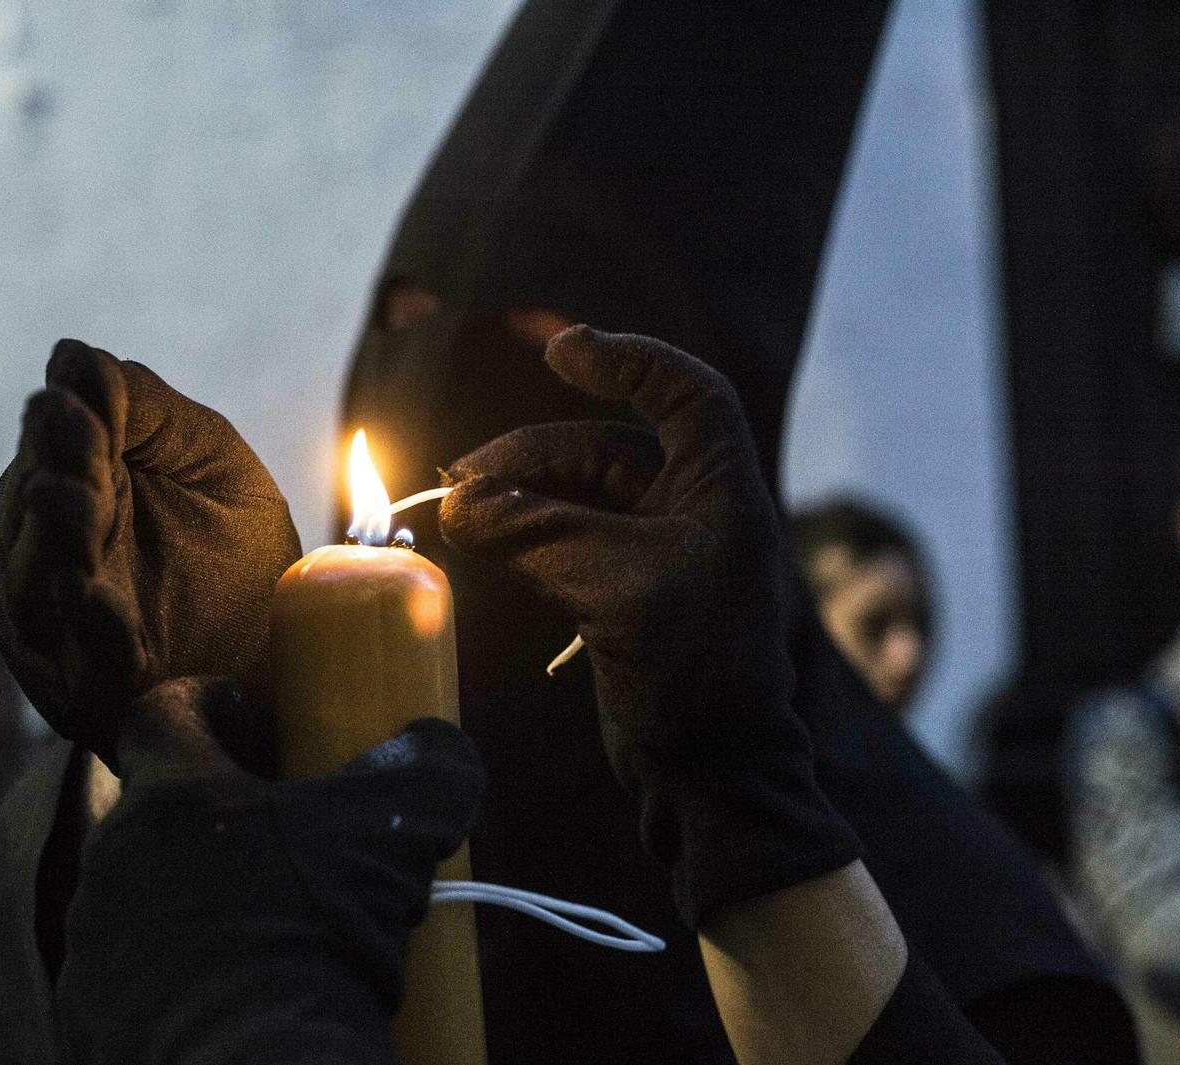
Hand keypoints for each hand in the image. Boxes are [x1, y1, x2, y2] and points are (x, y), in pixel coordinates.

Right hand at [0, 339, 301, 765]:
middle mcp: (52, 562)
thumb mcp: (209, 459)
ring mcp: (66, 635)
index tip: (83, 397)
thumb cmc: (241, 550)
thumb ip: (147, 407)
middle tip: (75, 431)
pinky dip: (87, 633)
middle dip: (59, 470)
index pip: (53, 451)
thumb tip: (70, 357)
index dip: (68, 425)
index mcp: (73, 495)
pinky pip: (82, 668)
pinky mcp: (98, 699)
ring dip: (59, 541)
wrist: (300, 652)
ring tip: (74, 499)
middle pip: (38, 514)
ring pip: (41, 587)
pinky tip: (90, 595)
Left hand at [55, 677, 484, 1063]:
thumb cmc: (316, 937)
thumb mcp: (393, 836)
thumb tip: (443, 747)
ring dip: (205, 899)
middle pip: (161, 811)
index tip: (259, 726)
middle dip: (225, 819)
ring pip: (150, 894)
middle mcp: (113, 860)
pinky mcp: (96, 1017)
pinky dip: (185, 975)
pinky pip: (140, 975)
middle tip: (296, 843)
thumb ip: (426, 770)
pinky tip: (248, 992)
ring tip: (279, 930)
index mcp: (168, 795)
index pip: (161, 712)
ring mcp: (97, 944)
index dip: (211, 707)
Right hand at [439, 324, 857, 926]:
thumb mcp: (615, 589)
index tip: (559, 351)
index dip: (626, 359)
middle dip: (530, 458)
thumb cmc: (693, 674)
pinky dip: (525, 532)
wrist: (711, 770)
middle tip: (462, 484)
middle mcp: (694, 507)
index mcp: (720, 489)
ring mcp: (659, 549)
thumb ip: (537, 535)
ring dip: (518, 497)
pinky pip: (567, 536)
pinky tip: (484, 538)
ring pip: (576, 494)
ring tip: (459, 513)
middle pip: (603, 446)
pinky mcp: (625, 588)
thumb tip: (461, 505)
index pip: (684, 392)